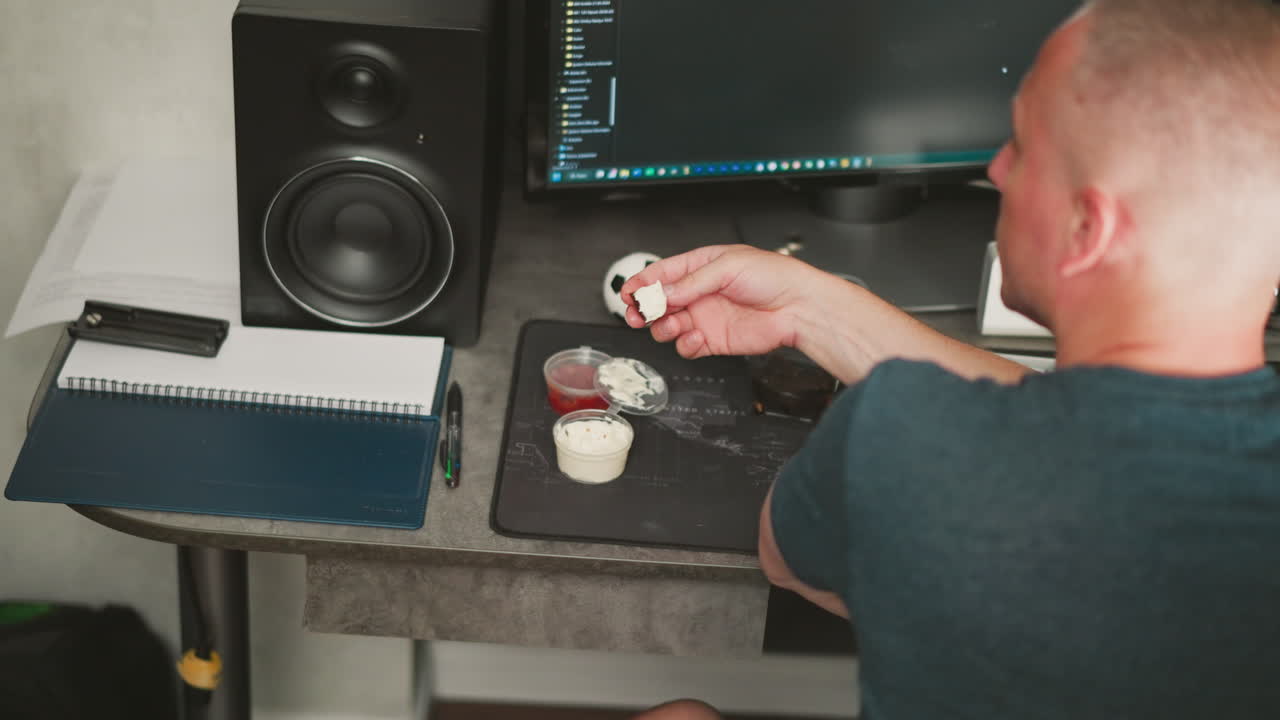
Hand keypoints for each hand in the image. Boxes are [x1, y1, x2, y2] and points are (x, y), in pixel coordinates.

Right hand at [620, 245, 827, 358]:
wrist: (797, 307)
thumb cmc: (773, 277)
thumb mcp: (727, 267)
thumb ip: (691, 283)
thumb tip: (663, 293)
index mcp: (701, 267)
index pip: (661, 274)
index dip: (642, 283)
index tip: (628, 292)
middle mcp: (699, 293)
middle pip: (658, 303)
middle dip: (644, 309)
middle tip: (637, 315)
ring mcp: (705, 317)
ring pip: (668, 326)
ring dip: (663, 327)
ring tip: (673, 325)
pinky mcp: (713, 341)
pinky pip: (686, 346)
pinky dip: (684, 345)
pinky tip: (694, 338)